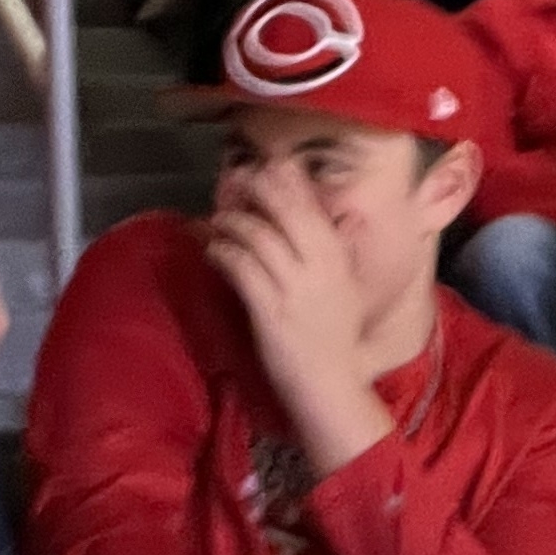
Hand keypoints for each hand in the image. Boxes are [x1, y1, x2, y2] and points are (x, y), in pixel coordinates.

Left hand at [206, 165, 390, 474]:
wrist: (328, 384)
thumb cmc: (333, 337)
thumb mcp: (344, 285)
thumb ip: (338, 248)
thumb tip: (338, 216)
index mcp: (337, 254)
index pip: (307, 200)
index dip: (279, 179)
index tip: (258, 170)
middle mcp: (319, 263)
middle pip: (281, 207)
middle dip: (251, 190)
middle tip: (230, 185)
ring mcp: (294, 286)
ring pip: (256, 234)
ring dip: (229, 222)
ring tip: (215, 222)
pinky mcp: (269, 309)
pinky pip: (240, 266)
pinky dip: (221, 252)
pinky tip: (211, 250)